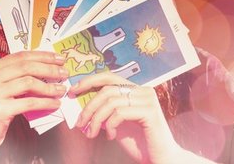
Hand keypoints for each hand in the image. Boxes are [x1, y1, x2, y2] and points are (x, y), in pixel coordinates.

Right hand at [0, 51, 68, 158]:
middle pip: (26, 67)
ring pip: (29, 83)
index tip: (59, 58)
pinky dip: (46, 102)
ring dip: (50, 87)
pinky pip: (29, 103)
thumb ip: (15, 77)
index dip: (42, 56)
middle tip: (65, 74)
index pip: (20, 56)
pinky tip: (55, 104)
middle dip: (49, 69)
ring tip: (62, 90)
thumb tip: (47, 68)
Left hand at [69, 72, 186, 162]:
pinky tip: (110, 136)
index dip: (89, 81)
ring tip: (91, 133)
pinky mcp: (150, 112)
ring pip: (111, 102)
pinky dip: (109, 126)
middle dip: (89, 107)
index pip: (110, 77)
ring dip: (96, 120)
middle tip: (80, 123)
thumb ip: (105, 111)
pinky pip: (119, 113)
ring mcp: (148, 100)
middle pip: (107, 90)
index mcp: (137, 90)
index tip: (73, 91)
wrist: (160, 158)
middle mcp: (144, 91)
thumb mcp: (117, 123)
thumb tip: (81, 102)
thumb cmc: (139, 142)